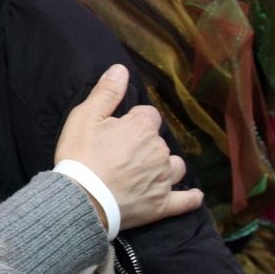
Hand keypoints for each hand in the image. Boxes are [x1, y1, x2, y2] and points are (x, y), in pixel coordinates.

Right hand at [54, 64, 202, 229]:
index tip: (117, 131)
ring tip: (148, 171)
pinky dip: (190, 198)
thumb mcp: (85, 117)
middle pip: (160, 141)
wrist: (81, 199)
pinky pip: (186, 200)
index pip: (148, 115)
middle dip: (145, 144)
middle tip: (121, 154)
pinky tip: (194, 196)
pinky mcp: (162, 205)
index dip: (133, 121)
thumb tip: (121, 69)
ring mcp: (163, 179)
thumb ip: (106, 92)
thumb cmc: (80, 156)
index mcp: (142, 127)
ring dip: (165, 166)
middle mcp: (159, 150)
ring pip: (174, 166)